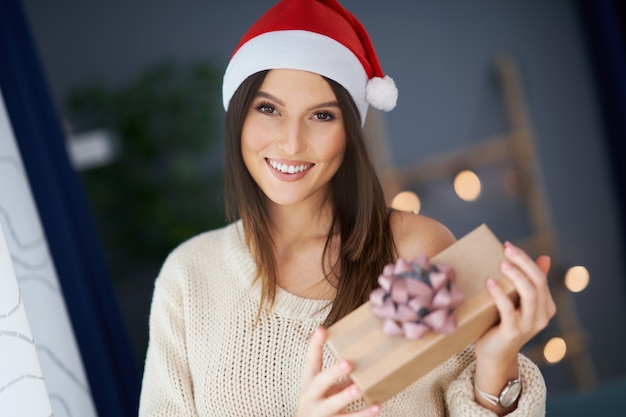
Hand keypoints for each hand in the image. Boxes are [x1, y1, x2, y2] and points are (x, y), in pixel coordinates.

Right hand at [294, 327, 380, 416]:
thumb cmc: (317, 403)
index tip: (321, 330)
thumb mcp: (321, 388)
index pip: (311, 361)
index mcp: (309, 383)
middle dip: (333, 373)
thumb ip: (336, 375)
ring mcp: (321, 413)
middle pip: (320, 383)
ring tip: (359, 388)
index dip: (315, 345)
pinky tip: (376, 407)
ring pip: (333, 405)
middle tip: (347, 363)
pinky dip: (363, 415)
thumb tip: (361, 357)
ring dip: (346, 396)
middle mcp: (312, 397)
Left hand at [473, 241, 555, 409]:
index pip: (540, 276)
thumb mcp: (517, 301)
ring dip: (516, 276)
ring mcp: (529, 325)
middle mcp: (542, 316)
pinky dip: (500, 294)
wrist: (493, 354)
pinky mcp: (513, 333)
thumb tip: (545, 257)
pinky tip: (490, 282)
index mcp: (546, 306)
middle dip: (523, 262)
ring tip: (502, 263)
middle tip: (507, 249)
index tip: (508, 245)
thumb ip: (529, 282)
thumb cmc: (502, 323)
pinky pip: (509, 310)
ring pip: (530, 294)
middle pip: (538, 282)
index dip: (526, 259)